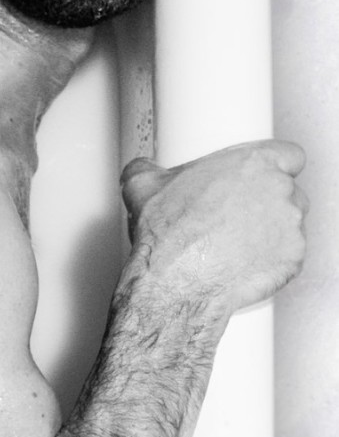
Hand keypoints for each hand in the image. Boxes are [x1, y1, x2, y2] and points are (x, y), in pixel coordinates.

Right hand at [120, 139, 307, 317]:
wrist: (176, 282)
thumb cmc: (169, 235)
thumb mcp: (144, 187)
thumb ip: (148, 169)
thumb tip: (143, 170)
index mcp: (253, 163)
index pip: (289, 154)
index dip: (277, 166)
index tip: (263, 177)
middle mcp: (279, 190)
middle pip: (289, 190)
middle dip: (268, 202)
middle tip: (240, 215)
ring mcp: (290, 226)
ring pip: (290, 223)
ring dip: (272, 230)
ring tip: (240, 242)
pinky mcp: (293, 259)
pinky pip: (290, 255)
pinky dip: (273, 259)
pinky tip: (247, 262)